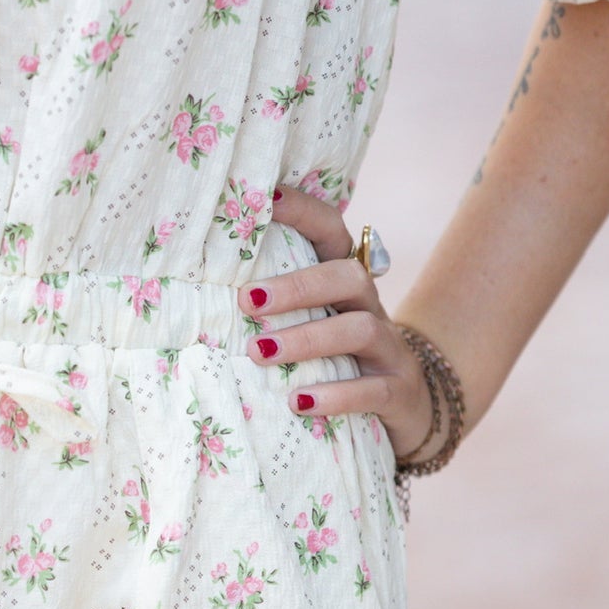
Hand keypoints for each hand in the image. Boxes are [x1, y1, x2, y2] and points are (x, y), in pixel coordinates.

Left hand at [238, 185, 432, 459]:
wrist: (407, 408)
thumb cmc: (339, 361)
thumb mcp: (313, 326)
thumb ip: (275, 308)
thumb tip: (201, 293)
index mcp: (345, 283)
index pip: (332, 232)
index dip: (303, 211)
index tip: (265, 200)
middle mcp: (371, 307)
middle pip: (347, 276)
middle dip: (297, 286)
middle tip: (248, 301)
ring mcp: (390, 348)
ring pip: (360, 329)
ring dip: (306, 339)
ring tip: (261, 353)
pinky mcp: (399, 391)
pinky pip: (373, 390)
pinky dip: (335, 395)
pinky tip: (298, 403)